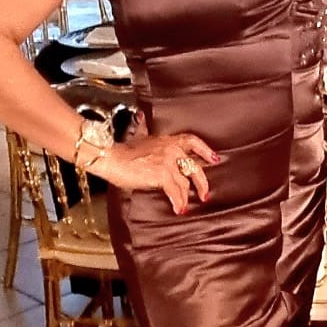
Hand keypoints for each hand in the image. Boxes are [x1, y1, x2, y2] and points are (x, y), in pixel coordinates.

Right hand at [96, 129, 219, 213]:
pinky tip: (178, 209)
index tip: (214, 158)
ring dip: (185, 197)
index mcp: (167, 140)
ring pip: (184, 182)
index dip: (205, 150)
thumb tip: (141, 117)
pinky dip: (178, 202)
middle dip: (201, 182)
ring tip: (183, 206)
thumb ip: (144, 129)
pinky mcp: (162, 175)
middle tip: (205, 194)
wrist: (112, 158)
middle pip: (194, 166)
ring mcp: (168, 162)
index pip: (192, 141)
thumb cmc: (122, 151)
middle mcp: (171, 149)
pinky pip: (175, 191)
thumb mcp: (138, 136)